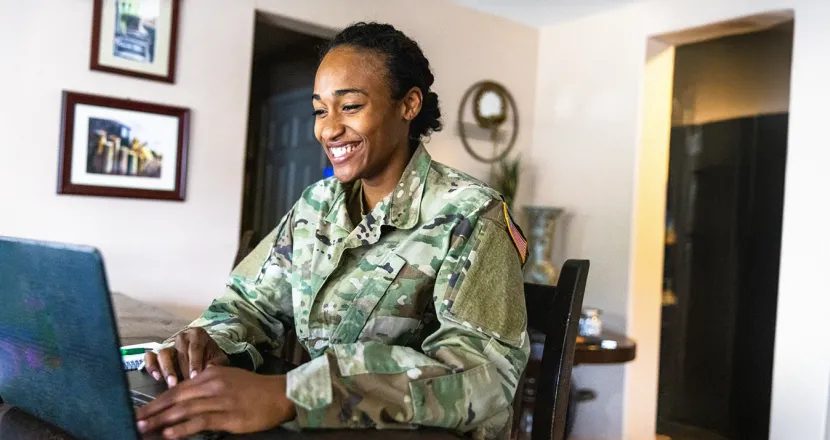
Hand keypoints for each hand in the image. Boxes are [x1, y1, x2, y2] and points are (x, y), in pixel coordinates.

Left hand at [135, 366, 295, 438]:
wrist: (279, 394)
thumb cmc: (254, 388)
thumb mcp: (228, 378)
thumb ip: (208, 383)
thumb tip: (186, 395)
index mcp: (210, 375)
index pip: (177, 389)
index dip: (157, 401)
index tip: (140, 410)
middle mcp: (212, 385)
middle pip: (175, 398)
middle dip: (152, 411)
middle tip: (133, 420)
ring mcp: (220, 400)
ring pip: (184, 410)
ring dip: (161, 420)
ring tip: (144, 429)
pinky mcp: (228, 416)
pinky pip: (200, 422)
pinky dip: (183, 428)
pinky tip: (169, 434)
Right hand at [144, 327, 229, 386]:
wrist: (207, 359)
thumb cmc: (213, 359)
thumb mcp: (220, 360)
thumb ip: (216, 363)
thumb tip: (210, 369)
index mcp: (198, 334)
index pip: (195, 347)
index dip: (195, 363)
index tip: (195, 376)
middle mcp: (182, 337)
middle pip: (179, 352)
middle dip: (182, 369)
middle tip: (185, 384)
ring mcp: (169, 346)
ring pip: (163, 353)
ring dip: (167, 369)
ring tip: (172, 383)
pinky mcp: (158, 354)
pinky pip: (150, 357)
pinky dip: (151, 366)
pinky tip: (157, 377)